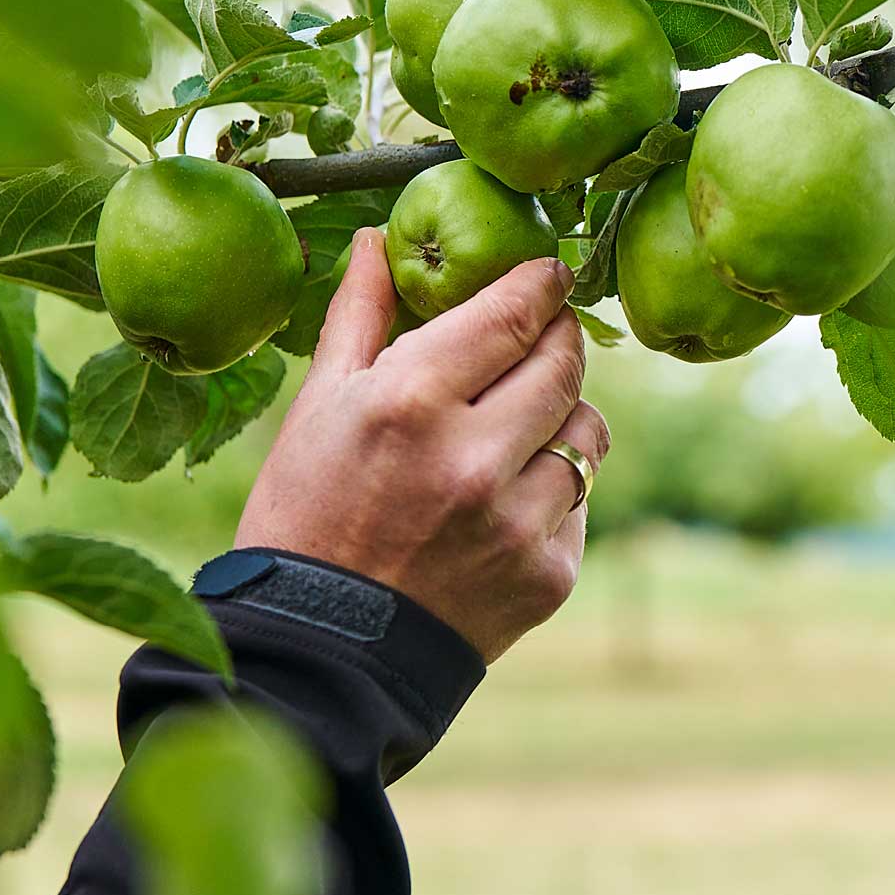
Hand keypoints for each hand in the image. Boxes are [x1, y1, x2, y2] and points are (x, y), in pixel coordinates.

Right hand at [234, 228, 605, 660]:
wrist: (321, 656)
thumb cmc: (307, 517)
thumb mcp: (317, 409)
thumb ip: (361, 317)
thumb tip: (378, 239)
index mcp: (410, 403)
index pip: (515, 314)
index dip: (543, 283)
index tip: (551, 272)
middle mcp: (473, 458)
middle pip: (563, 365)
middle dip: (559, 340)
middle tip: (544, 336)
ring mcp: (517, 522)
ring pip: (588, 432)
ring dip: (564, 417)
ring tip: (517, 427)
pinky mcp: (549, 576)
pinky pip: (579, 501)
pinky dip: (553, 490)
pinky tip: (503, 502)